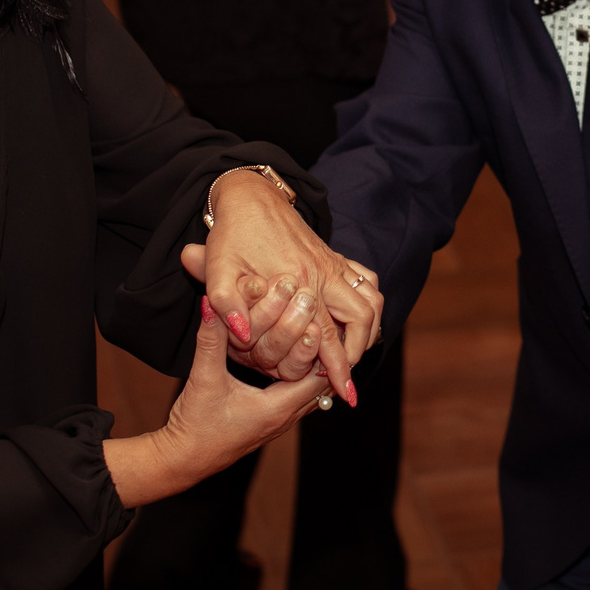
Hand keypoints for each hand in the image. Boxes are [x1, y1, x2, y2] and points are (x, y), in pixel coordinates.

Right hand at [103, 316, 330, 506]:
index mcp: (277, 408)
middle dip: (320, 354)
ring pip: (312, 392)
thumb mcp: (203, 378)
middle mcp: (285, 418)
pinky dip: (300, 378)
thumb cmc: (194, 426)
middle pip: (321, 384)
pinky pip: (299, 398)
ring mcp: (280, 423)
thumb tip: (211, 304)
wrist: (183, 460)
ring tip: (310, 335)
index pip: (318, 375)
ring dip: (311, 367)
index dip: (319, 346)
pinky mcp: (271, 423)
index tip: (314, 319)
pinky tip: (291, 359)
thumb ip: (210, 340)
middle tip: (317, 323)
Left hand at [182, 168, 381, 403]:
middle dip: (359, 351)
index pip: (328, 335)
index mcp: (299, 281)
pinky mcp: (334, 255)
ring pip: (372, 299)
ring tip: (355, 351)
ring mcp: (333, 262)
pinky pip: (367, 280)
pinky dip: (370, 301)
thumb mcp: (217, 270)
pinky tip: (359, 316)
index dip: (339, 368)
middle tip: (346, 375)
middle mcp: (324, 273)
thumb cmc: (231, 235)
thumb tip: (243, 335)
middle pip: (362, 318)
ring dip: (369, 328)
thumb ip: (226, 304)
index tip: (346, 394)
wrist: (249, 195)